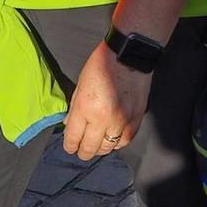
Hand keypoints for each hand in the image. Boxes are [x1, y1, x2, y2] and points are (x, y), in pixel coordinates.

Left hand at [63, 42, 152, 160]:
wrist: (129, 54)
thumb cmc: (102, 65)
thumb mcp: (80, 86)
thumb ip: (75, 109)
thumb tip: (71, 125)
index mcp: (86, 108)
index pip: (74, 138)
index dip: (70, 146)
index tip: (70, 147)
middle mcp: (104, 118)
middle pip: (91, 147)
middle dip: (83, 151)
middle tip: (82, 150)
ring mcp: (122, 120)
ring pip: (109, 147)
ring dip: (101, 148)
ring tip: (97, 144)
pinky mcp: (136, 118)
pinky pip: (125, 140)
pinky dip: (118, 142)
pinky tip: (113, 138)